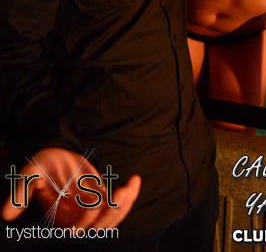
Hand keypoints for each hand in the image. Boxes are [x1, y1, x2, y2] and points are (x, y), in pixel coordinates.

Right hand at [1, 147, 140, 228]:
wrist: (55, 155)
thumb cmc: (41, 167)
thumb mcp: (30, 176)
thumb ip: (20, 194)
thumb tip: (6, 214)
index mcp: (61, 218)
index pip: (78, 228)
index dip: (89, 219)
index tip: (98, 201)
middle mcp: (79, 217)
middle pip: (101, 226)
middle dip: (114, 213)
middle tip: (121, 193)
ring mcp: (93, 208)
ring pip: (113, 216)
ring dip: (125, 203)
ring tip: (131, 184)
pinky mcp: (103, 197)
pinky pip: (119, 202)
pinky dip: (129, 194)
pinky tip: (135, 180)